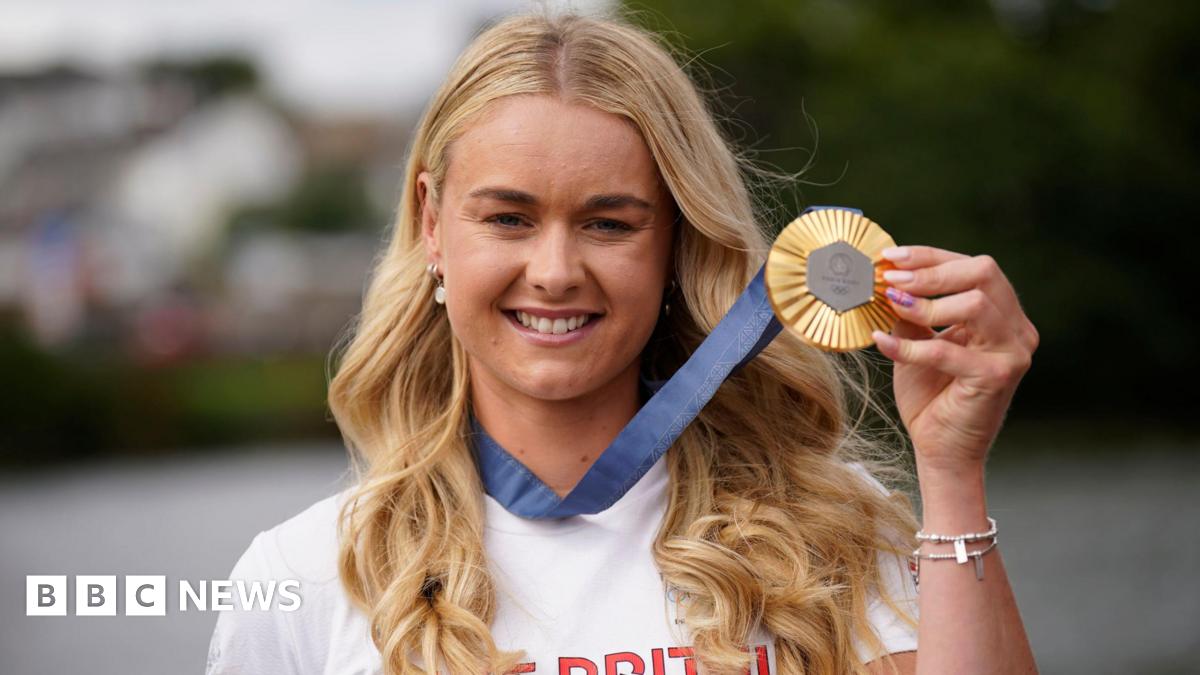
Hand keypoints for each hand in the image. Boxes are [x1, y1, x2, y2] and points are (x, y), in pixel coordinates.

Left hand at [870, 246, 1038, 475]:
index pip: (973, 266)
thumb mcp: (917, 339)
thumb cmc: (931, 393)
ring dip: (926, 303)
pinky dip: (911, 346)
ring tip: (891, 307)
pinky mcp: (997, 377)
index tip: (890, 257)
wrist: (941, 448)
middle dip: (932, 272)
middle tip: (891, 280)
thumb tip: (887, 275)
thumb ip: (911, 308)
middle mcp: (1016, 328)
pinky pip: (948, 351)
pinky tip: (883, 343)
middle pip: (984, 272)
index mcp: (1002, 313)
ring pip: (975, 304)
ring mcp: (1012, 352)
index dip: (930, 256)